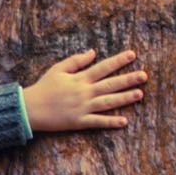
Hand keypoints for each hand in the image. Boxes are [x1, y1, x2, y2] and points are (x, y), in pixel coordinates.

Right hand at [21, 48, 150, 138]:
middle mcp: (84, 92)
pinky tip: (124, 121)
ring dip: (125, 98)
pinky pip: (98, 122)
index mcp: (80, 78)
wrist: (30, 108)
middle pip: (110, 84)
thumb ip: (76, 61)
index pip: (103, 67)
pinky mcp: (79, 121)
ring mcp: (83, 107)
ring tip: (140, 94)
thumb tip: (93, 52)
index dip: (118, 61)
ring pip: (108, 102)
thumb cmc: (44, 87)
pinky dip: (110, 122)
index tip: (133, 55)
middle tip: (144, 76)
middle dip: (128, 79)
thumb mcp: (58, 69)